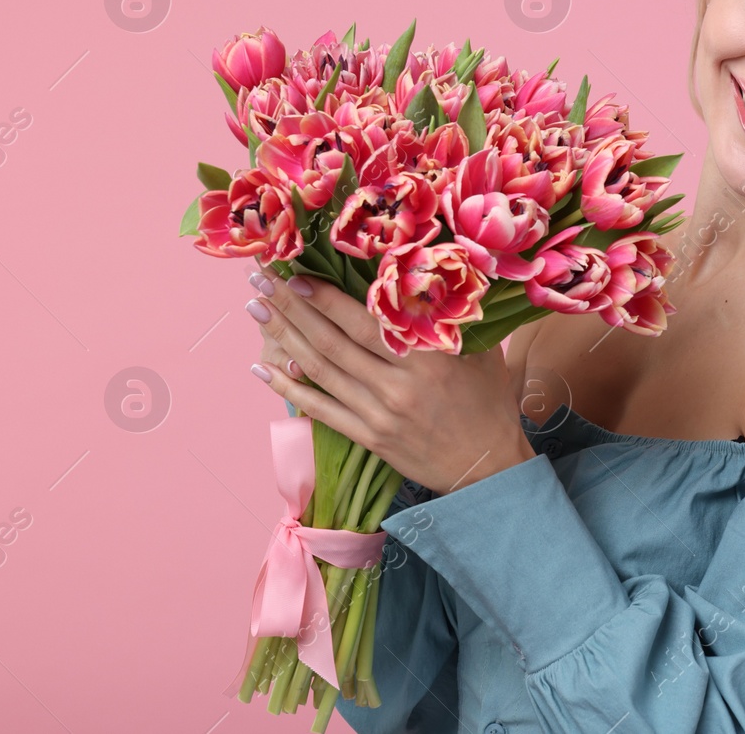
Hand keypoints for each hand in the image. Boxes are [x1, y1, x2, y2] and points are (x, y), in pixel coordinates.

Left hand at [243, 263, 534, 494]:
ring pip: (321, 369)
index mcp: (429, 359)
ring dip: (284, 338)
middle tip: (261, 280)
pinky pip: (321, 409)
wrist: (487, 469)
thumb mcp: (482, 353)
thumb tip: (429, 275)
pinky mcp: (369, 437)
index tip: (296, 275)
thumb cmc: (488, 403)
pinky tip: (263, 369)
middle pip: (333, 341)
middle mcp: (398, 385)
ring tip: (256, 310)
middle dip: (292, 307)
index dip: (327, 298)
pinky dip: (289, 388)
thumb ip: (452, 319)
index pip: (367, 322)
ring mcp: (379, 414)